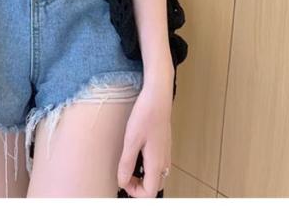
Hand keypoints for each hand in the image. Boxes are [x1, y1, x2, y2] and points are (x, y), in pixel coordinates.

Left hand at [117, 74, 173, 196]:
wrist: (158, 97)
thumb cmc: (145, 115)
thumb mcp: (131, 140)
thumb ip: (126, 163)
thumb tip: (122, 181)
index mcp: (156, 163)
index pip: (150, 192)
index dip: (135, 192)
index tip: (123, 180)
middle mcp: (164, 161)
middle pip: (155, 185)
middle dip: (139, 186)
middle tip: (124, 174)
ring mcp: (166, 152)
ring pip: (157, 175)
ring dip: (143, 175)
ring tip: (129, 163)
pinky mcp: (164, 144)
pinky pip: (157, 163)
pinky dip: (147, 165)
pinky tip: (136, 151)